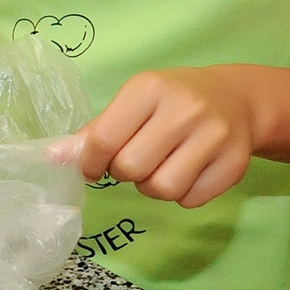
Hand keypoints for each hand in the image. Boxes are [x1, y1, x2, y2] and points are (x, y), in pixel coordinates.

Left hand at [76, 67, 259, 205]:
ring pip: (162, 190)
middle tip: (134, 160)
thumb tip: (53, 158)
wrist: (236, 99)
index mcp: (150, 88)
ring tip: (161, 166)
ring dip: (152, 186)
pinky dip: (182, 195)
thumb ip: (96, 131)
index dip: (90, 162)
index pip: (104, 138)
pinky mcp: (235, 163)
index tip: (92, 167)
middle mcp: (185, 109)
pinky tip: (188, 171)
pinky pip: (190, 200)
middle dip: (124, 173)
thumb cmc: (172, 100)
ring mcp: (215, 136)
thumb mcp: (133, 102)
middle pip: (131, 168)